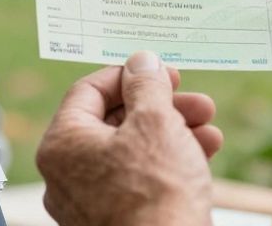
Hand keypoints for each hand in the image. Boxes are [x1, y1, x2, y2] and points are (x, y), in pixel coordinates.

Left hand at [36, 51, 222, 225]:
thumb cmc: (156, 193)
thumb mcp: (156, 122)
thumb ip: (147, 85)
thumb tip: (141, 62)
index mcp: (62, 144)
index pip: (88, 90)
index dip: (129, 74)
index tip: (162, 71)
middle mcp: (66, 175)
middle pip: (114, 122)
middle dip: (161, 107)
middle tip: (196, 101)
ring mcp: (88, 203)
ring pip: (131, 152)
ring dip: (173, 132)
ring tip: (209, 127)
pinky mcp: (114, 221)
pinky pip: (138, 181)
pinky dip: (167, 163)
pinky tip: (205, 152)